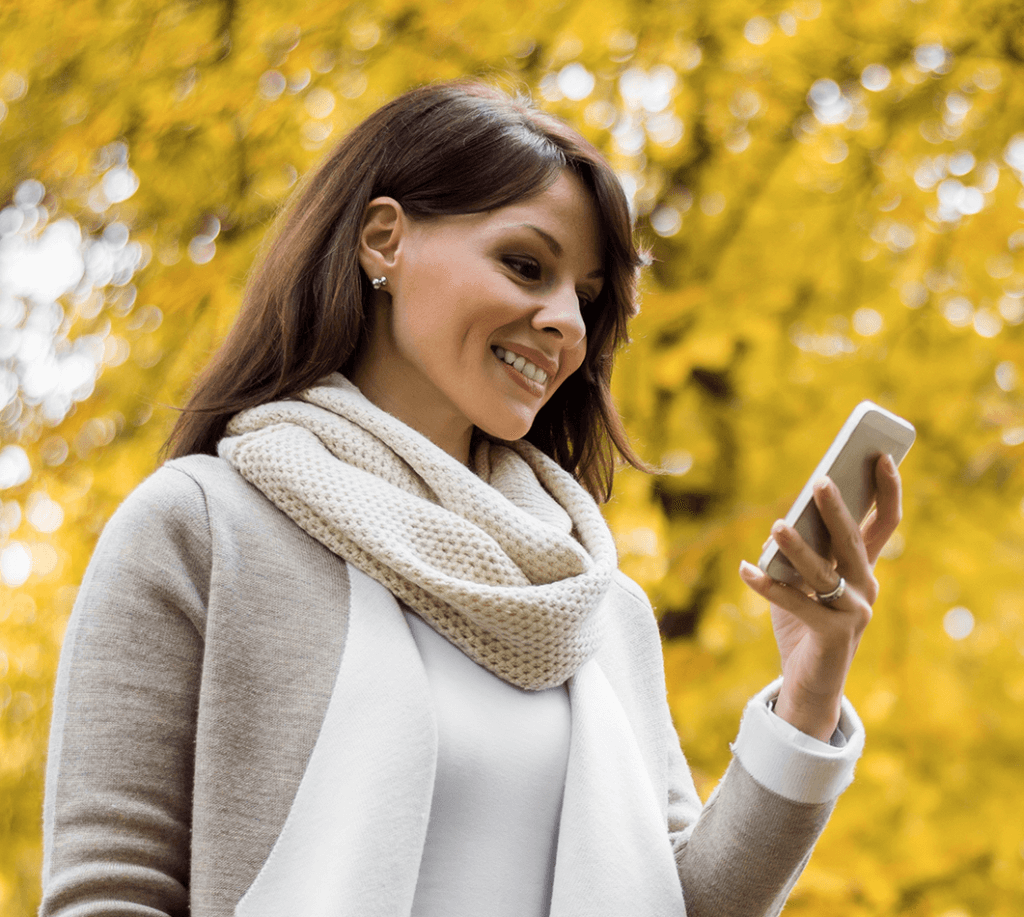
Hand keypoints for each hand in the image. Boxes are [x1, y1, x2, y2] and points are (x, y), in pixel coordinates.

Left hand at [739, 454, 902, 740]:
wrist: (810, 681)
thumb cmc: (804, 623)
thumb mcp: (802, 581)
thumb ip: (798, 552)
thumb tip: (783, 523)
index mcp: (863, 567)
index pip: (885, 522)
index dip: (887, 489)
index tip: (882, 456)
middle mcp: (866, 586)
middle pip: (853, 540)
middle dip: (837, 509)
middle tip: (820, 481)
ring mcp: (854, 611)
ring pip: (823, 572)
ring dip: (798, 547)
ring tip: (776, 525)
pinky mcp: (832, 634)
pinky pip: (795, 604)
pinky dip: (767, 586)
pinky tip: (745, 570)